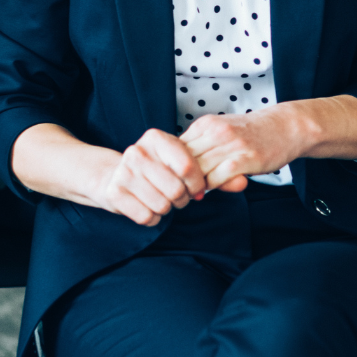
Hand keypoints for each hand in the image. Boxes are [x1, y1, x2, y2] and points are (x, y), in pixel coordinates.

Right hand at [87, 129, 222, 226]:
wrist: (113, 176)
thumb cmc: (158, 169)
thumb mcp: (183, 163)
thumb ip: (216, 172)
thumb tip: (243, 181)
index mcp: (156, 138)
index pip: (187, 167)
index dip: (197, 184)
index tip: (197, 187)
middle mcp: (137, 152)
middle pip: (176, 190)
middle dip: (182, 199)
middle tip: (177, 196)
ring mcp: (123, 172)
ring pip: (162, 205)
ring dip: (168, 209)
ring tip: (162, 199)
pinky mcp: (114, 193)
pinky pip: (146, 217)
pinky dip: (153, 218)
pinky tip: (148, 206)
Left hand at [180, 108, 305, 186]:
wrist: (285, 127)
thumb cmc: (252, 133)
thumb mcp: (221, 133)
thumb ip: (202, 148)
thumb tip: (182, 172)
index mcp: (206, 124)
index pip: (174, 147)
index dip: (171, 166)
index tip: (173, 178)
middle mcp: (215, 131)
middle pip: (183, 160)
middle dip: (179, 178)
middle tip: (179, 191)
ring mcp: (230, 144)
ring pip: (197, 170)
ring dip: (193, 185)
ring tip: (193, 193)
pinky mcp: (245, 158)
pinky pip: (217, 177)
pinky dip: (211, 187)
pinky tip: (212, 189)